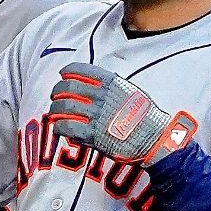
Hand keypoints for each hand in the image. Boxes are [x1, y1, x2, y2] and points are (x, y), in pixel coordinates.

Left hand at [49, 62, 196, 166]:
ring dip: (55, 109)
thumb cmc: (146, 115)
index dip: (67, 71)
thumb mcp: (131, 91)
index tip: (62, 74)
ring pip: (63, 107)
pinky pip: (66, 127)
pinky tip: (60, 128)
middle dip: (57, 91)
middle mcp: (101, 97)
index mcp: (111, 83)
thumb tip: (96, 80)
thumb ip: (113, 84)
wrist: (156, 139)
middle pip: (66, 88)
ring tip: (54, 112)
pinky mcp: (93, 135)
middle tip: (55, 96)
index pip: (80, 70)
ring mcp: (96, 116)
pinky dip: (59, 126)